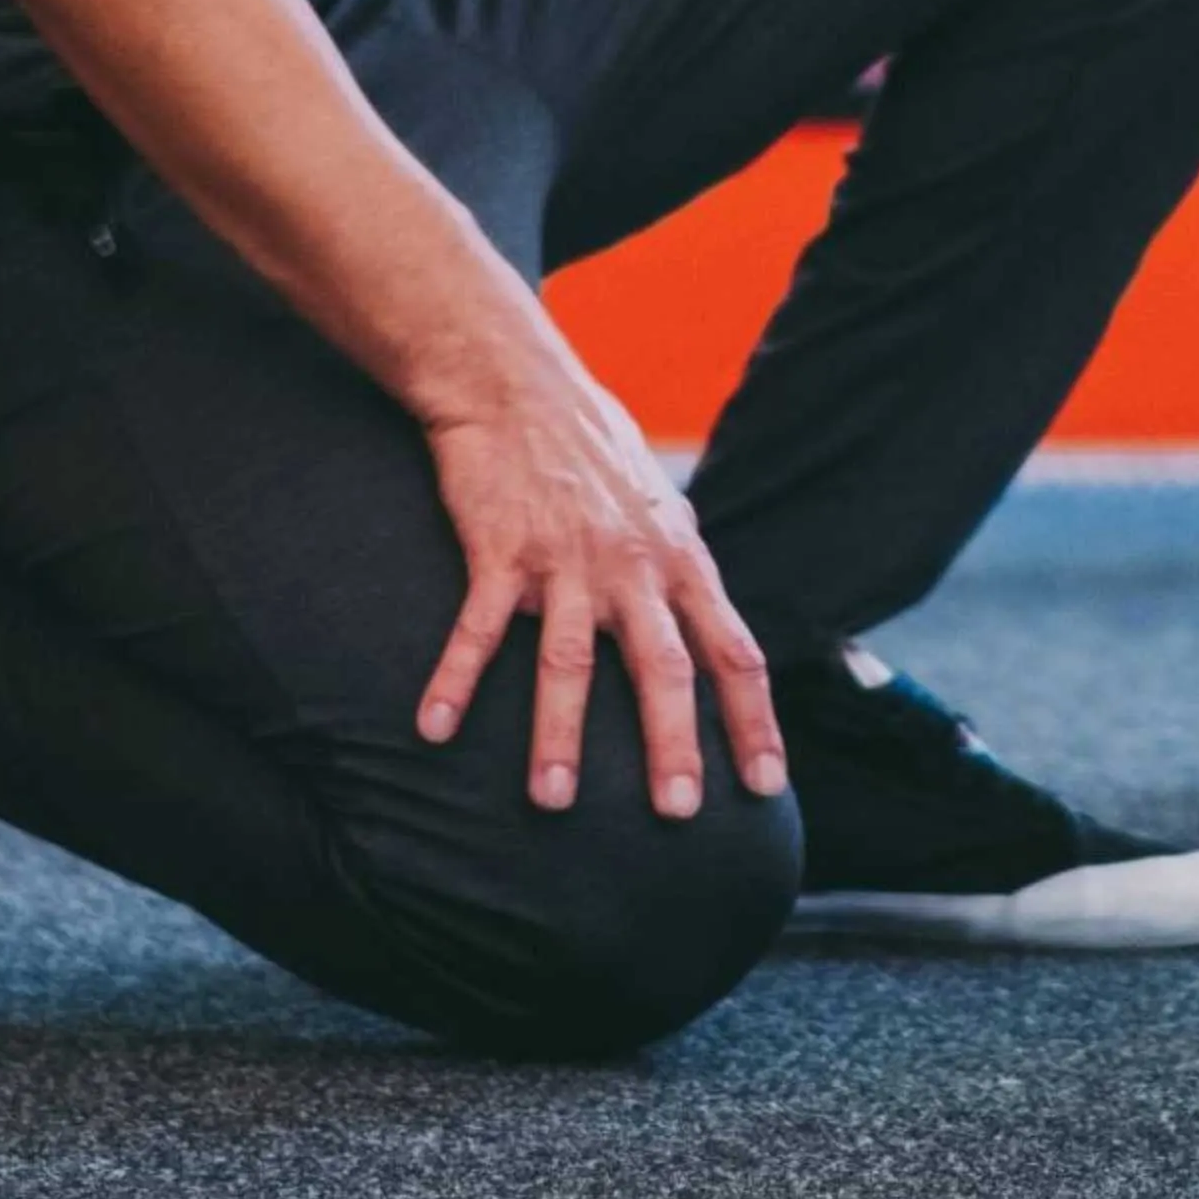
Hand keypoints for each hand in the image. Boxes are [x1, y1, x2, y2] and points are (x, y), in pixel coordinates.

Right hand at [414, 331, 791, 819]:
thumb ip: (683, 577)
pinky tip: (434, 731)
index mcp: (680, 561)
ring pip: (570, 659)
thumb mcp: (661, 511)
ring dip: (560, 733)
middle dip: (673, 743)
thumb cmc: (594, 454)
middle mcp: (633, 566)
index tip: (765, 786)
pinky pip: (477, 626)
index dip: (752, 721)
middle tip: (677, 812)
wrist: (518, 385)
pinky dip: (455, 680)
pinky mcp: (501, 550)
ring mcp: (566, 559)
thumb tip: (711, 641)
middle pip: (664, 665)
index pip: (733, 651)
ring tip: (553, 801)